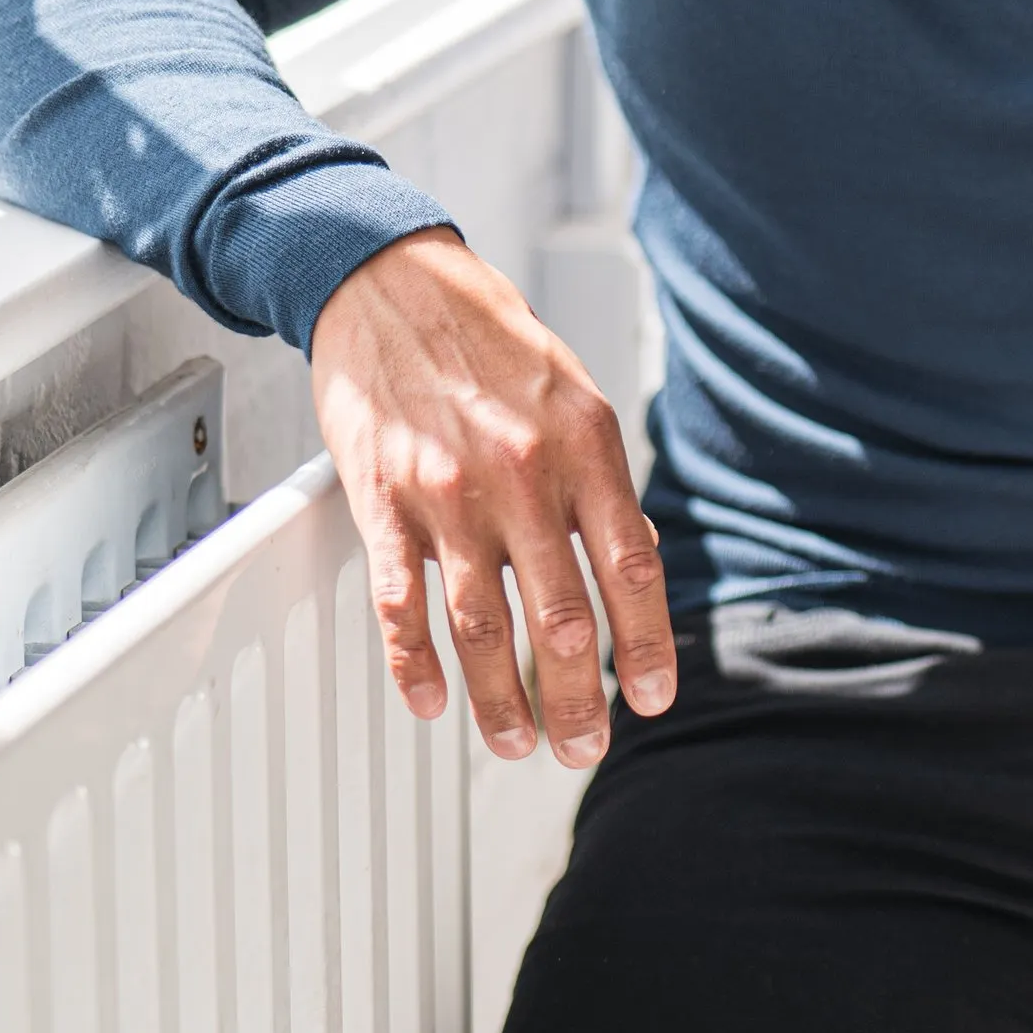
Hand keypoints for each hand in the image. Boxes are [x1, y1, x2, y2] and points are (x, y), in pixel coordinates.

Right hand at [309, 227, 674, 763]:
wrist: (393, 285)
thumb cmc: (491, 345)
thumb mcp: (577, 398)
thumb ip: (603, 486)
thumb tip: (636, 569)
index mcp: (585, 447)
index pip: (631, 569)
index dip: (645, 644)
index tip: (651, 697)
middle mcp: (522, 473)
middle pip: (560, 617)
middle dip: (576, 699)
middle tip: (581, 747)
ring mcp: (447, 491)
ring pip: (480, 627)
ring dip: (501, 701)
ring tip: (515, 744)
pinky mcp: (381, 499)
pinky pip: (399, 602)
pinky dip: (414, 665)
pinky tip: (432, 704)